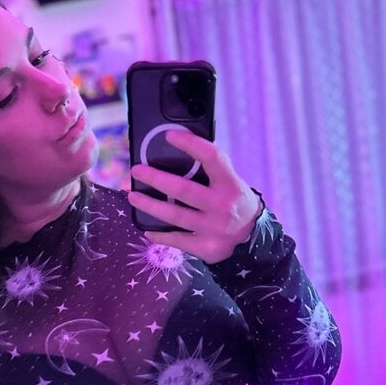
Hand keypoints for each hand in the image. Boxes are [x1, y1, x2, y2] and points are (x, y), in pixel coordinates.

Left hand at [128, 130, 262, 264]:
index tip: (169, 136)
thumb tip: (177, 150)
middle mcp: (223, 206)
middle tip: (136, 170)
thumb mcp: (231, 182)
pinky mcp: (206, 248)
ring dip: (149, 206)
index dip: (190, 144)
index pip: (211, 157)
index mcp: (230, 184)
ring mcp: (214, 229)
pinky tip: (147, 229)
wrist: (252, 238)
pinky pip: (177, 240)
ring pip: (175, 216)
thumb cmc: (234, 202)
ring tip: (133, 196)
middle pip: (183, 189)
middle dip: (156, 178)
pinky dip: (160, 235)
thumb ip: (211, 170)